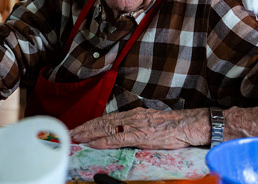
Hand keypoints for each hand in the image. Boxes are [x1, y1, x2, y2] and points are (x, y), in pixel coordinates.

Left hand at [70, 107, 210, 148]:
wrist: (186, 125)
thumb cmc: (171, 125)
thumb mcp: (149, 121)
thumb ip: (134, 125)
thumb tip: (122, 130)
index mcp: (132, 114)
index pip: (106, 118)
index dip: (91, 123)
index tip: (79, 128)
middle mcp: (130, 117)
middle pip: (102, 122)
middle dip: (84, 128)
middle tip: (70, 133)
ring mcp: (134, 126)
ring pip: (106, 129)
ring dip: (89, 134)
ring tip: (76, 138)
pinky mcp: (140, 136)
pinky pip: (118, 139)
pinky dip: (104, 141)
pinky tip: (94, 143)